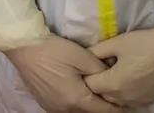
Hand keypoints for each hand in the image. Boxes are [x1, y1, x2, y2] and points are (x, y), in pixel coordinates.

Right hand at [4, 36, 120, 112]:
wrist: (26, 48)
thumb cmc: (55, 51)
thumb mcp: (82, 56)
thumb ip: (100, 69)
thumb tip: (111, 75)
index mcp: (76, 99)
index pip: (102, 110)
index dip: (116, 108)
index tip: (127, 104)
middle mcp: (64, 109)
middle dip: (103, 107)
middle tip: (115, 98)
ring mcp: (52, 107)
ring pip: (77, 112)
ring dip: (89, 106)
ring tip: (99, 96)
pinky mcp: (45, 102)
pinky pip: (66, 108)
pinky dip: (76, 104)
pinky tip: (81, 94)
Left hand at [85, 24, 153, 106]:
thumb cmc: (145, 43)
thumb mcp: (118, 42)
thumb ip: (97, 50)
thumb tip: (85, 56)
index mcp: (113, 83)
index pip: (90, 85)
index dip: (88, 74)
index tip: (92, 65)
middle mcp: (123, 97)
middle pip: (101, 96)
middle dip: (99, 84)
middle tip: (104, 68)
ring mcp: (137, 101)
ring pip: (116, 100)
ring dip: (113, 90)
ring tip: (118, 74)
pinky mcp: (148, 100)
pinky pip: (130, 101)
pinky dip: (127, 93)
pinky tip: (132, 80)